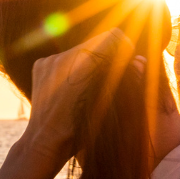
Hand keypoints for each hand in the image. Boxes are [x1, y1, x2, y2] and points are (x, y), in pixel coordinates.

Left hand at [19, 28, 137, 167]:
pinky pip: (63, 58)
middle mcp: (63, 57)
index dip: (124, 46)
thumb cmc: (80, 129)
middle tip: (112, 74)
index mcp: (83, 64)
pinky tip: (72, 86)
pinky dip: (72, 66)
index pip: (112, 37)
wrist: (45, 141)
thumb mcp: (109, 104)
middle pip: (95, 43)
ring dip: (89, 60)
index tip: (127, 59)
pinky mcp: (40, 64)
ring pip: (79, 50)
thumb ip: (124, 79)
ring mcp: (49, 60)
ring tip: (91, 83)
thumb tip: (140, 59)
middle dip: (107, 54)